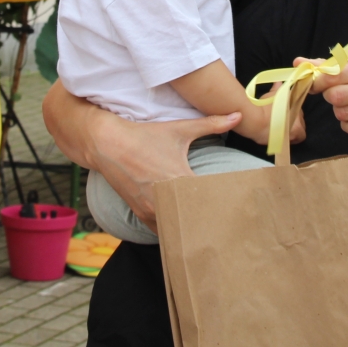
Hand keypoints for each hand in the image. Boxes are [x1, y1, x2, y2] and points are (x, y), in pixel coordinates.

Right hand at [89, 112, 241, 230]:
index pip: (208, 203)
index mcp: (179, 180)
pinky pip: (161, 230)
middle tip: (223, 221)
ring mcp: (150, 210)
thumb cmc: (145, 136)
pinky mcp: (140, 214)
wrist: (108, 144)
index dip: (222, 205)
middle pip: (194, 220)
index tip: (233, 207)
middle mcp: (164, 199)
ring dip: (189, 226)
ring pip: (177, 228)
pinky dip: (171, 228)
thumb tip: (238, 115)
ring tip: (204, 225)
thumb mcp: (179, 129)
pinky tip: (181, 224)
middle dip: (207, 219)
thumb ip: (211, 124)